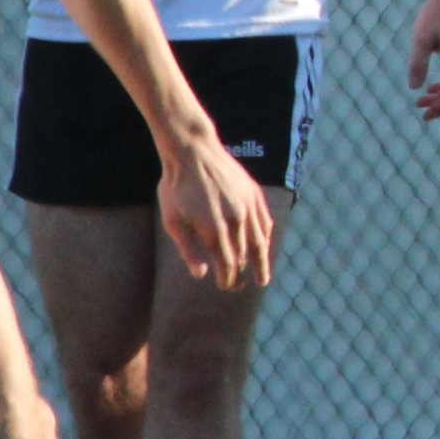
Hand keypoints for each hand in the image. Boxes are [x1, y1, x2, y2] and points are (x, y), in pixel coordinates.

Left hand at [155, 131, 272, 290]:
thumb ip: (188, 249)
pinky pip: (265, 221)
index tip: (227, 287)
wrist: (193, 151)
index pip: (228, 264)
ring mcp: (248, 207)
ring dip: (261, 262)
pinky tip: (265, 244)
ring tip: (263, 278)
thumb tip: (202, 274)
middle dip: (242, 274)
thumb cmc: (177, 187)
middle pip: (245, 256)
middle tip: (239, 287)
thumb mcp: (173, 221)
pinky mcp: (254, 194)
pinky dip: (266, 237)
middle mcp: (237, 221)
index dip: (229, 279)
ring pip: (260, 242)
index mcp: (215, 230)